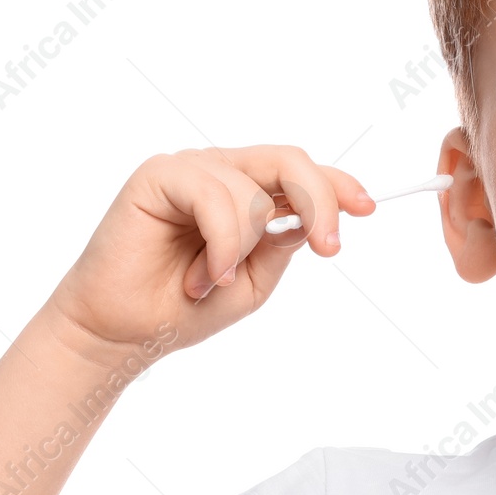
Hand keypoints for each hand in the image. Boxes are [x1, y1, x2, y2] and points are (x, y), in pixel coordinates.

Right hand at [47, 145, 373, 357]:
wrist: (125, 333)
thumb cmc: (184, 309)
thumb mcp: (253, 281)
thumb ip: (281, 245)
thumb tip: (309, 217)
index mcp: (246, 194)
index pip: (300, 174)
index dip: (338, 184)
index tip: (369, 207)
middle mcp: (221, 173)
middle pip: (289, 161)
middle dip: (319, 200)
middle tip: (328, 247)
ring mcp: (190, 170)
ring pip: (252, 191)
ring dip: (241, 250)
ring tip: (213, 282)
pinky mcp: (159, 175)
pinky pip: (215, 196)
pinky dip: (220, 244)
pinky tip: (204, 275)